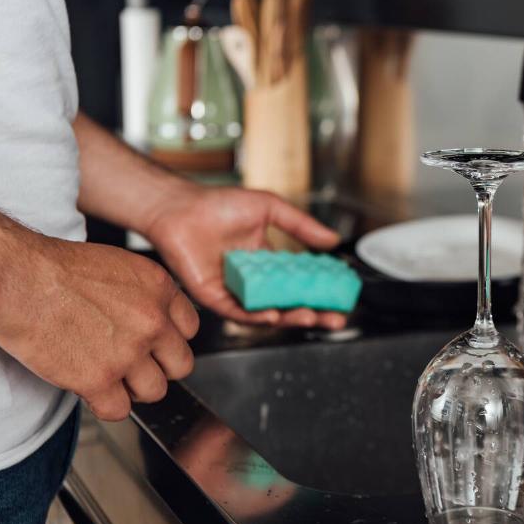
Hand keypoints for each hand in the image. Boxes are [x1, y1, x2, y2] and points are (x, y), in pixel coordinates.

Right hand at [0, 233, 198, 420]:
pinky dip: (105, 406)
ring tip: (111, 378)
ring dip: (133, 390)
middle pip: (181, 365)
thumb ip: (145, 295)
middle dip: (160, 369)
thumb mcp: (120, 266)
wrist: (20, 278)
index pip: (190, 329)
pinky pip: (119, 411)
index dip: (171, 340)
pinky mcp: (99, 379)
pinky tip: (92, 391)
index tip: (157, 345)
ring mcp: (128, 353)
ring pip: (155, 392)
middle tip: (137, 367)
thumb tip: (153, 316)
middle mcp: (153, 322)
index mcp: (160, 290)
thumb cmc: (58, 268)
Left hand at [144, 186, 346, 329]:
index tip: (342, 297)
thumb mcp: (270, 208)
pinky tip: (273, 315)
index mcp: (267, 263)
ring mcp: (235, 292)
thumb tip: (333, 240)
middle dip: (314, 313)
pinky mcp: (214, 299)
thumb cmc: (218, 204)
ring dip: (290, 318)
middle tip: (336, 317)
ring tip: (311, 317)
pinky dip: (257, 316)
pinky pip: (239, 313)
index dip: (321, 292)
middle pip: (289, 304)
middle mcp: (253, 281)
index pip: (299, 283)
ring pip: (267, 313)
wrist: (181, 208)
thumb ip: (301, 226)